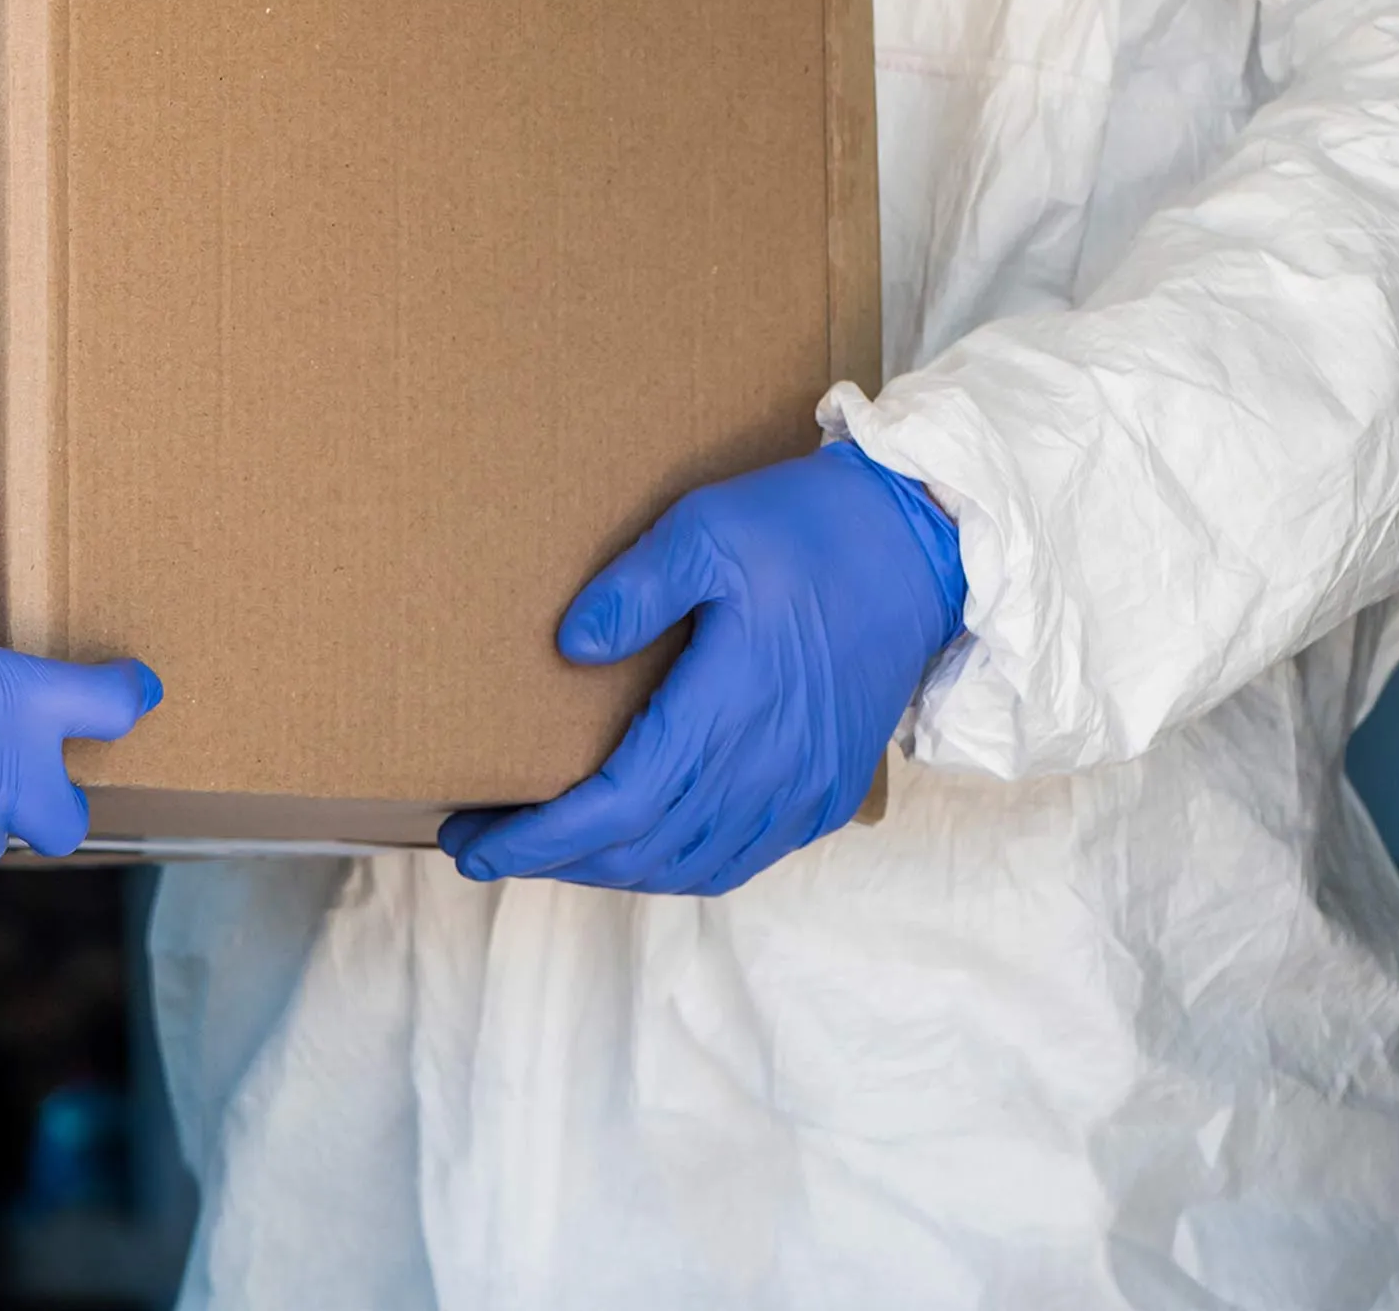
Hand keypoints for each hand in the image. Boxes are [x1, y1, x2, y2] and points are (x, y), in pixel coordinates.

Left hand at [440, 440, 964, 895]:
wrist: (925, 547)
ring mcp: (802, 791)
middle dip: (554, 859)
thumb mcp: (707, 529)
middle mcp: (766, 769)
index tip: (473, 842)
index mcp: (728, 711)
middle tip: (484, 843)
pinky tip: (642, 845)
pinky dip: (676, 866)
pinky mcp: (827, 792)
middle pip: (640, 852)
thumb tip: (569, 648)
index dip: (537, 839)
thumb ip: (632, 590)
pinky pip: (739, 859)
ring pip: (688, 867)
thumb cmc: (811, 529)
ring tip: (551, 847)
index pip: (613, 809)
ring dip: (612, 868)